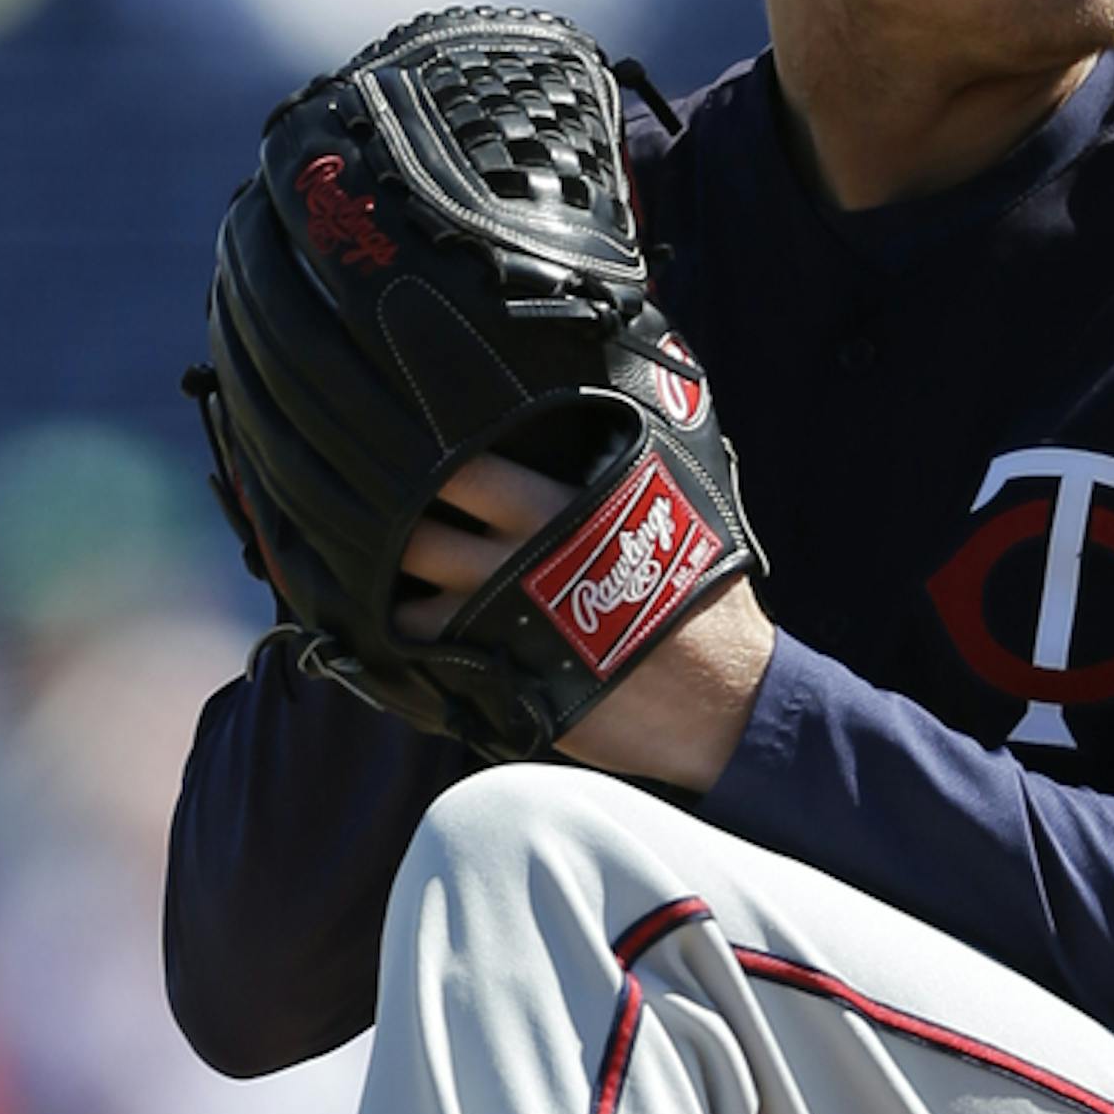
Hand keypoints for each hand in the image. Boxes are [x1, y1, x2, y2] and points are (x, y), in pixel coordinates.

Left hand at [400, 454, 772, 788]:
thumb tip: (634, 411)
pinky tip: (414, 642)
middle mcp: (516, 564)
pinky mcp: (500, 684)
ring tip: (399, 587)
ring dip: (394, 595)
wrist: (721, 702)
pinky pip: (427, 664)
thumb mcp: (679, 509)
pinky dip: (412, 652)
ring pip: (408, 603)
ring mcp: (500, 629)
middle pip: (416, 531)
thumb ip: (626, 470)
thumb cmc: (704, 600)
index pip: (462, 465)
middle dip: (395, 528)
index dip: (428, 458)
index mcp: (557, 510)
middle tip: (391, 525)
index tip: (412, 455)